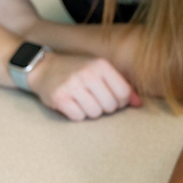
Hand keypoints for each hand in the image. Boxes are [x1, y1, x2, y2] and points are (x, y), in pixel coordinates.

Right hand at [27, 52, 141, 120]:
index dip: (120, 102)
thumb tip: (139, 104)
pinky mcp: (59, 97)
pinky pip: (78, 117)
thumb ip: (121, 86)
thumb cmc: (76, 71)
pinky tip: (71, 104)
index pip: (124, 93)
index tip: (110, 98)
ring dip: (90, 112)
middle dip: (104, 107)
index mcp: (101, 65)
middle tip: (93, 99)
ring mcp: (72, 85)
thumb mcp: (99, 71)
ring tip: (81, 101)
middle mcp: (87, 73)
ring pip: (95, 113)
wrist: (43, 68)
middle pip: (110, 106)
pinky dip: (76, 114)